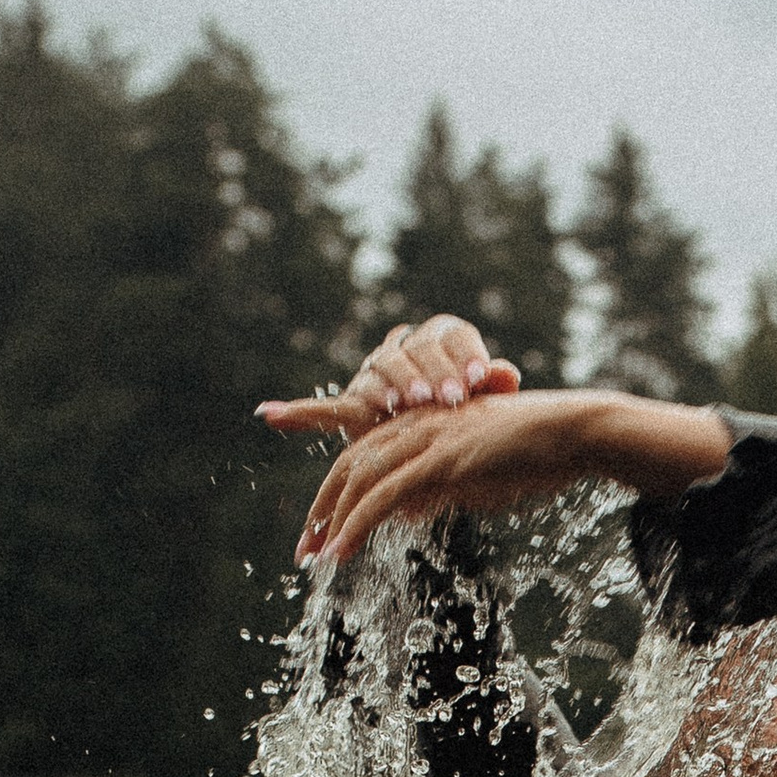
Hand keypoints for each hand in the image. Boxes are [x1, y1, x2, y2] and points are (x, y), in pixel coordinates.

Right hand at [258, 314, 520, 440]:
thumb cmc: (480, 420)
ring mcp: (376, 374)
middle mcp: (406, 349)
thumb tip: (507, 374)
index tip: (475, 383)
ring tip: (404, 404)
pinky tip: (269, 415)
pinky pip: (325, 410)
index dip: (462, 357)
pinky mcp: (354, 407)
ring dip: (392, 387)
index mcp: (444, 337)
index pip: (452, 336)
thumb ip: (496, 388)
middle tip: (447, 400)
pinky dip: (298, 414)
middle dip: (431, 374)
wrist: (453, 440)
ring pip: (381, 372)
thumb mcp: (494, 406)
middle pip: (415, 351)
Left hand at [269, 391, 729, 570]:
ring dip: (330, 522)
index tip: (317, 526)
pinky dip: (356, 523)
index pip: (364, 454)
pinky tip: (339, 552)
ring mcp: (427, 440)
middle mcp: (417, 426)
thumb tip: (407, 513)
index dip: (335, 490)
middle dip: (320, 510)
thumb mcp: (475, 477)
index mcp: (423, 427)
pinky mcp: (440, 459)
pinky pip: (384, 494)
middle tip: (302, 552)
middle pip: (349, 465)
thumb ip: (437, 491)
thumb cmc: (536, 455)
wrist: (574, 432)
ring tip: (312, 559)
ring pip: (359, 479)